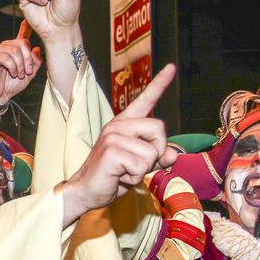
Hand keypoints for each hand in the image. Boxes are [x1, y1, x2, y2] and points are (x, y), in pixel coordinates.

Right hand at [0, 38, 42, 106]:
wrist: (0, 95)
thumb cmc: (12, 84)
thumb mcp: (30, 73)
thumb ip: (35, 61)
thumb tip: (37, 49)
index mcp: (13, 48)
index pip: (24, 41)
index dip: (31, 54)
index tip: (31, 68)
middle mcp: (5, 47)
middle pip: (21, 43)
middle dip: (27, 60)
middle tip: (27, 72)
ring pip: (14, 50)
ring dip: (19, 65)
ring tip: (19, 75)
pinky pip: (5, 57)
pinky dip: (12, 67)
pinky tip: (12, 74)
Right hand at [58, 64, 179, 222]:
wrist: (86, 192)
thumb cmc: (112, 177)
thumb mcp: (139, 165)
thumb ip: (157, 157)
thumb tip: (173, 155)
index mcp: (125, 124)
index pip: (145, 100)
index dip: (159, 84)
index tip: (171, 67)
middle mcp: (118, 125)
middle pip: (159, 129)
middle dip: (155, 152)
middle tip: (135, 164)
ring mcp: (113, 136)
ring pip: (152, 151)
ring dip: (142, 169)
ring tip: (124, 172)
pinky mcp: (111, 151)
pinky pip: (141, 165)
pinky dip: (134, 177)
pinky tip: (119, 176)